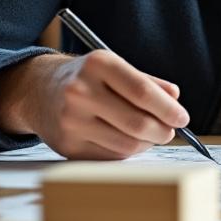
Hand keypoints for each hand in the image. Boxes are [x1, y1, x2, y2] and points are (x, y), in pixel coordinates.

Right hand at [0, 51, 188, 159]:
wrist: (37, 90)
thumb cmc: (86, 78)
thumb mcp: (114, 68)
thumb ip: (147, 82)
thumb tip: (175, 98)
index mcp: (98, 64)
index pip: (142, 92)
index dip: (168, 109)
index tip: (183, 118)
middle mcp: (80, 91)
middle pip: (137, 123)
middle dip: (163, 131)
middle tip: (170, 131)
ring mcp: (71, 120)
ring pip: (127, 144)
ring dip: (147, 144)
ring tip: (150, 135)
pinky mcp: (67, 145)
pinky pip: (111, 156)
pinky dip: (127, 151)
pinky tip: (127, 140)